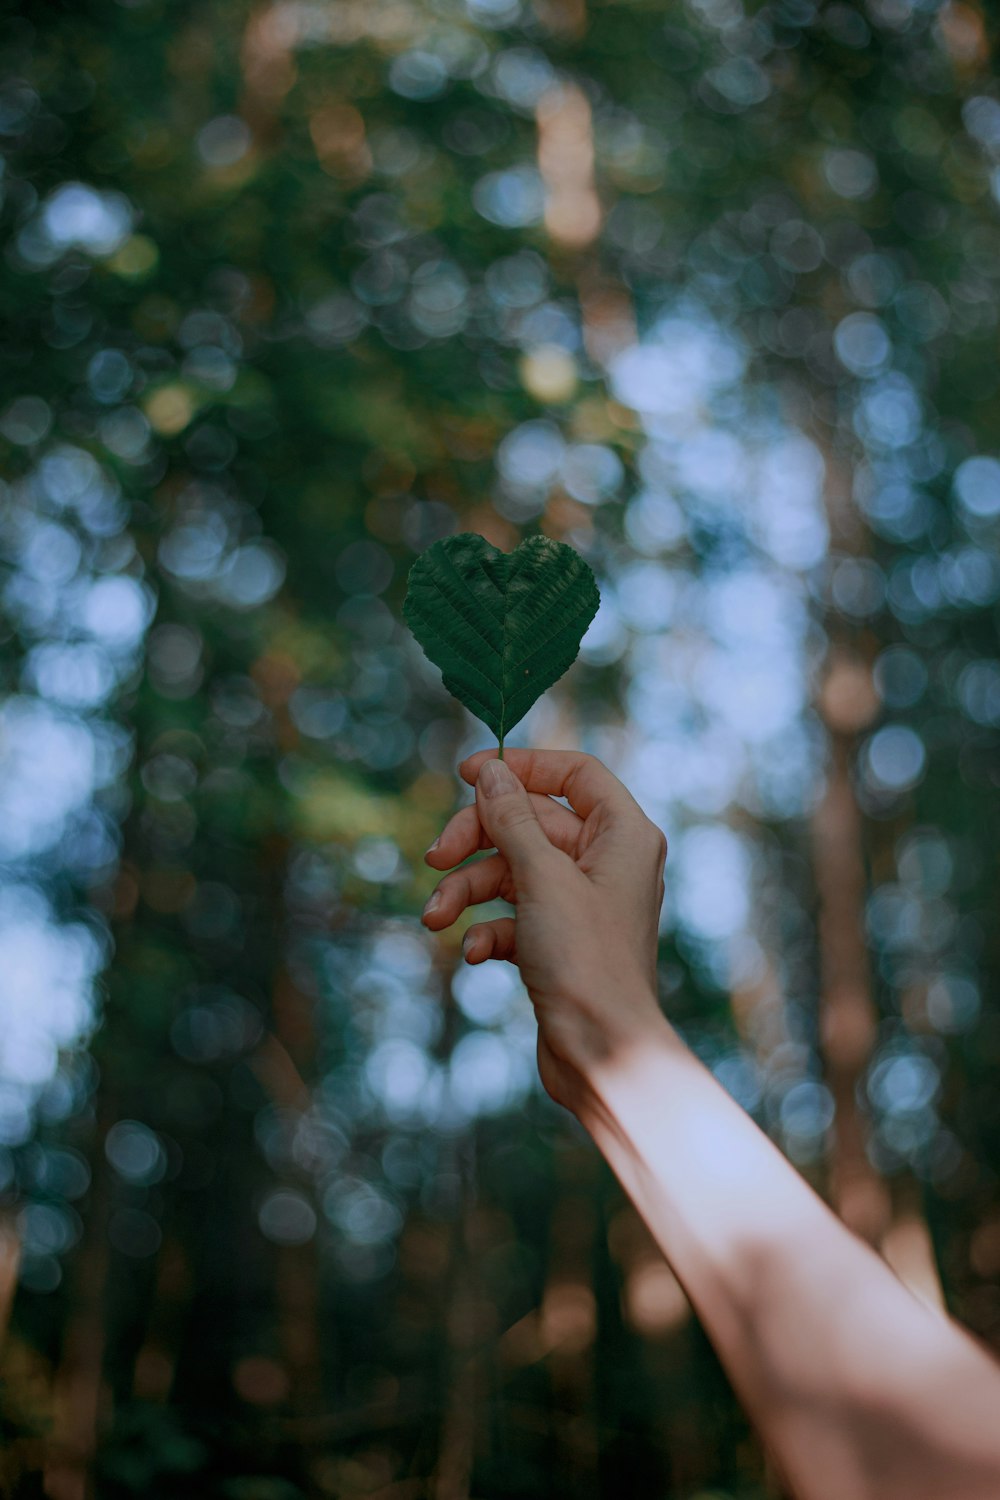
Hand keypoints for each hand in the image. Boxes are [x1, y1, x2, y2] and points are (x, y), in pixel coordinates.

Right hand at [421, 748, 669, 1112]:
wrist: (601, 1054)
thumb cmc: (586, 960)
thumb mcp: (542, 878)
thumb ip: (512, 820)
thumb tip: (492, 772)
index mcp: (622, 834)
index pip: (574, 773)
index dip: (522, 767)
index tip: (468, 773)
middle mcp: (605, 862)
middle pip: (529, 822)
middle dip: (476, 839)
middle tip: (436, 856)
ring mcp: (580, 903)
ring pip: (511, 872)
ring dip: (467, 890)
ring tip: (435, 918)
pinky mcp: (557, 941)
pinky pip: (512, 916)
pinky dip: (487, 929)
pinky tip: (474, 954)